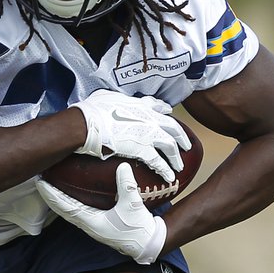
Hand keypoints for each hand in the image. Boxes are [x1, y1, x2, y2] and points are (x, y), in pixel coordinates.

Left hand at [37, 162, 166, 264]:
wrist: (147, 244)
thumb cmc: (138, 228)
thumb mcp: (133, 205)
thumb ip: (127, 185)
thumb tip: (122, 165)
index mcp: (92, 222)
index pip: (66, 207)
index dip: (52, 195)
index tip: (41, 183)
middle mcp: (88, 225)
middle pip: (62, 209)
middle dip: (50, 195)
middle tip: (40, 179)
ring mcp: (91, 225)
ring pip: (67, 211)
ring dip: (57, 199)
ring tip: (49, 185)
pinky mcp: (96, 224)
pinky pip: (76, 211)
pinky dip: (67, 202)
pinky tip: (67, 194)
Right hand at [70, 89, 190, 181]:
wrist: (87, 124)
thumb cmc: (91, 110)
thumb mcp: (105, 96)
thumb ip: (113, 98)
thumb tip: (108, 98)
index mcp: (138, 105)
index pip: (157, 106)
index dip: (165, 111)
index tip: (169, 113)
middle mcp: (148, 118)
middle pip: (172, 127)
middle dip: (181, 137)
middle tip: (186, 144)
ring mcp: (148, 134)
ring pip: (170, 145)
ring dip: (176, 157)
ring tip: (180, 166)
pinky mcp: (142, 149)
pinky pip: (158, 162)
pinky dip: (165, 170)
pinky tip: (170, 177)